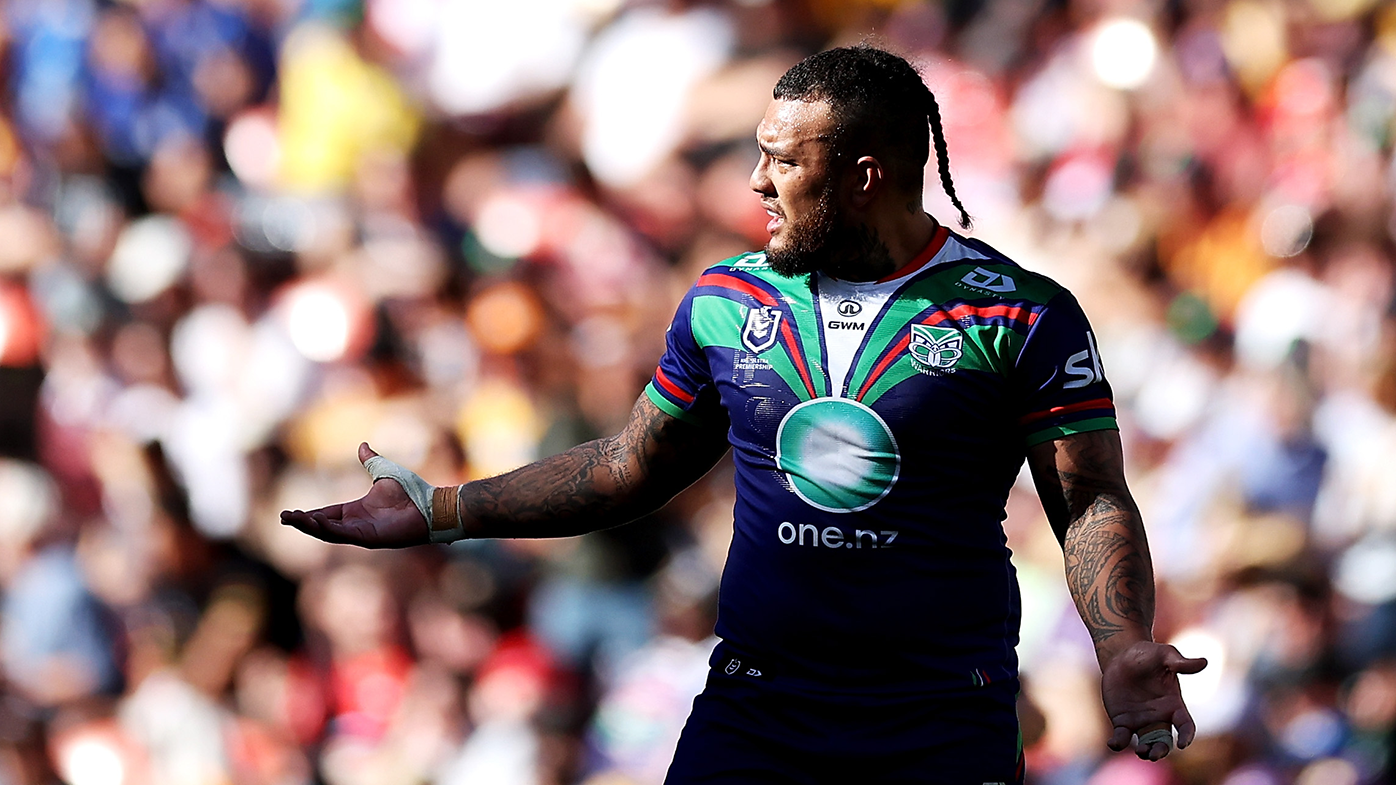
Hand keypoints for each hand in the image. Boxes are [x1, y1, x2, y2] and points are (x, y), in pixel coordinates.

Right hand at [279, 444, 430, 547]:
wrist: (430, 504)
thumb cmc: (412, 491)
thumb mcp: (384, 472)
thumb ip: (371, 461)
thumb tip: (362, 446)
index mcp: (357, 510)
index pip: (327, 513)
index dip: (309, 514)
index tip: (289, 514)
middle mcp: (357, 523)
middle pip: (323, 525)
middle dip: (303, 522)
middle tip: (284, 518)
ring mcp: (363, 532)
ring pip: (330, 532)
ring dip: (311, 526)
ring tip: (293, 520)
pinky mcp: (370, 538)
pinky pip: (345, 535)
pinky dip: (329, 529)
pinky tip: (316, 522)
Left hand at [1101, 640, 1207, 760]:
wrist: (1122, 657)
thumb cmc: (1148, 655)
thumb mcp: (1165, 655)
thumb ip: (1181, 662)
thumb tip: (1203, 662)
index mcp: (1174, 705)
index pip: (1186, 725)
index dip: (1187, 736)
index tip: (1183, 743)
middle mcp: (1160, 718)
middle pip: (1165, 741)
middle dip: (1161, 750)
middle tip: (1154, 754)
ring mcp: (1141, 721)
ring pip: (1147, 744)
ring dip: (1145, 752)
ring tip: (1141, 752)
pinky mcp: (1123, 721)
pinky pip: (1122, 737)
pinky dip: (1118, 743)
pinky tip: (1113, 744)